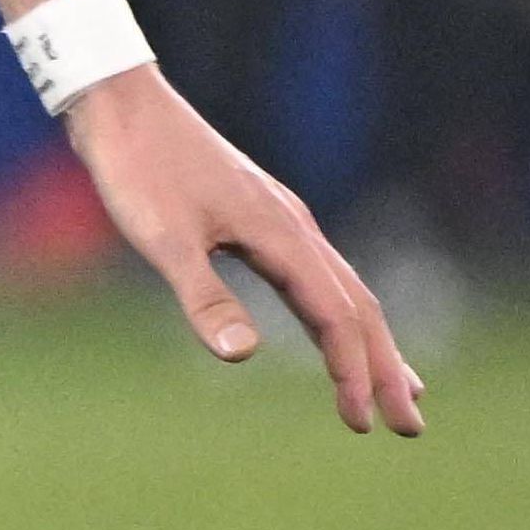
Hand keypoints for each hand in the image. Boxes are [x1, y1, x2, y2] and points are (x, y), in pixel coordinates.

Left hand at [66, 64, 425, 434]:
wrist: (119, 102)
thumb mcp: (162, 237)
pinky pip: (317, 275)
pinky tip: (330, 327)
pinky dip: (335, 312)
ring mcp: (282, 220)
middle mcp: (296, 228)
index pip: (337, 319)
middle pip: (359, 308)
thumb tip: (240, 355)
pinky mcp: (259, 216)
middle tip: (410, 427)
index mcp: (283, 236)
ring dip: (371, 343)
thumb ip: (202, 295)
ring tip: (400, 387)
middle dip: (386, 369)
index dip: (353, 374)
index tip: (361, 424)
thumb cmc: (137, 167)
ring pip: (344, 290)